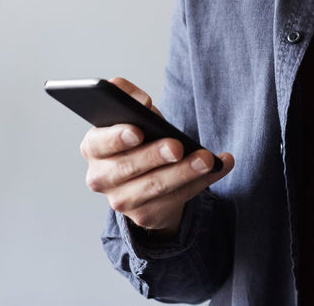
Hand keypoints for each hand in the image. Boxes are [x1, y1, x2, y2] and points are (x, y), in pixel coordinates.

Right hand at [79, 77, 233, 236]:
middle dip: (155, 155)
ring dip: (184, 172)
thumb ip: (128, 98)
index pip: (99, 143)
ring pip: (155, 186)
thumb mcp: (131, 115)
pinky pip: (177, 198)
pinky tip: (220, 167)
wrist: (142, 177)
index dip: (117, 138)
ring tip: (207, 159)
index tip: (137, 131)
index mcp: (93, 147)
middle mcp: (100, 177)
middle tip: (178, 146)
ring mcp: (122, 200)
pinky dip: (201, 181)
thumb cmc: (137, 138)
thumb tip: (142, 102)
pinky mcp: (145, 215)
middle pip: (129, 167)